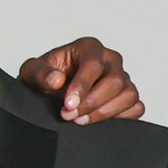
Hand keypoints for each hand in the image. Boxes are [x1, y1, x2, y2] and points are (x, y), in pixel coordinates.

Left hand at [17, 37, 142, 123]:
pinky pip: (136, 107)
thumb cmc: (45, 76)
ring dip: (104, 112)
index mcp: (88, 48)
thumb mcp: (31, 71)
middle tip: (70, 115)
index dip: (82, 86)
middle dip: (91, 103)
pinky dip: (121, 117)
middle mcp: (109, 59)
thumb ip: (40, 73)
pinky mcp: (127, 96)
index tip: (68, 104)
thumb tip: (56, 80)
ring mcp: (122, 77)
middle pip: (115, 81)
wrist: (48, 90)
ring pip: (128, 94)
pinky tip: (97, 119)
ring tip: (80, 119)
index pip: (94, 64)